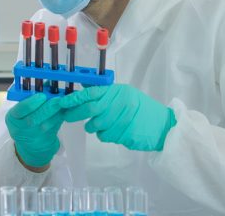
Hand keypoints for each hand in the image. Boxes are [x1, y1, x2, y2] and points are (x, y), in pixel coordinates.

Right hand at [5, 93, 64, 168]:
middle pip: (35, 118)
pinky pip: (56, 126)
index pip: (21, 109)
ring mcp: (35, 135)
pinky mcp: (47, 138)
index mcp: (13, 117)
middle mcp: (22, 127)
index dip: (31, 103)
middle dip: (47, 108)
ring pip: (47, 124)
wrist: (30, 144)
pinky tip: (67, 109)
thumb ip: (31, 96)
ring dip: (57, 112)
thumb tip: (48, 81)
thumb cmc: (24, 119)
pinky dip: (62, 116)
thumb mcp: (20, 110)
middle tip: (57, 99)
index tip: (41, 96)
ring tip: (64, 102)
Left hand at [58, 84, 176, 151]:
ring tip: (98, 124)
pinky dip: (104, 135)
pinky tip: (112, 131)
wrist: (163, 125)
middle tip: (67, 117)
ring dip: (92, 126)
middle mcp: (120, 103)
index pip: (92, 92)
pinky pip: (105, 136)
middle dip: (75, 113)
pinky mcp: (125, 134)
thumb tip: (83, 87)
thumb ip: (104, 92)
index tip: (62, 102)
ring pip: (96, 125)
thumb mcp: (124, 94)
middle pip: (90, 109)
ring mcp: (124, 119)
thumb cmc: (141, 108)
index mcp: (118, 91)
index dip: (75, 98)